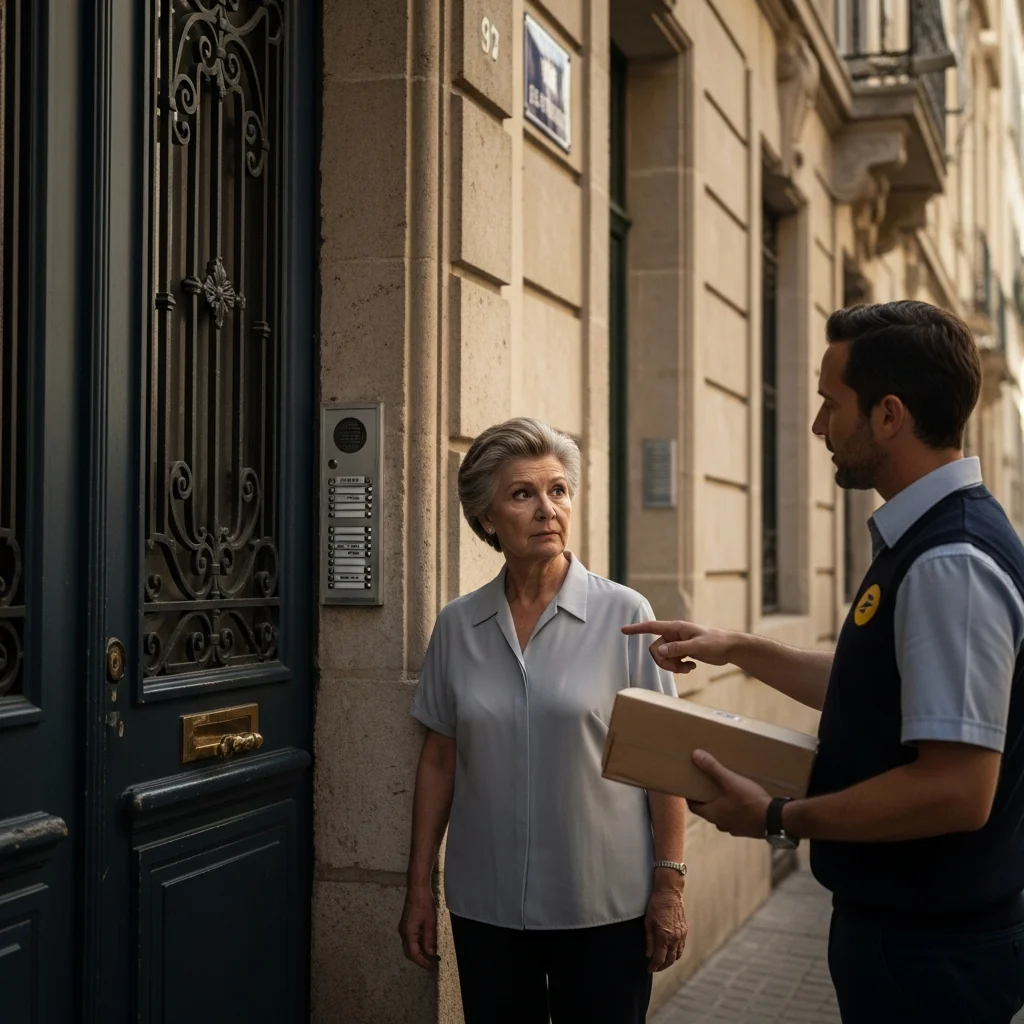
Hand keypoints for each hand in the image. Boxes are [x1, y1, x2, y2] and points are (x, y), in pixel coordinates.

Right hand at [398, 884, 438, 970]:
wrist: (417, 890)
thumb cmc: (424, 904)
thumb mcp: (430, 922)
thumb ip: (430, 939)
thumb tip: (430, 954)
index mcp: (408, 934)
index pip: (414, 955)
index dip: (423, 962)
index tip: (432, 967)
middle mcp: (403, 933)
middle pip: (409, 953)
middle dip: (420, 960)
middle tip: (431, 964)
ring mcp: (403, 929)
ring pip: (409, 947)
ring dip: (419, 953)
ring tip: (430, 956)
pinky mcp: (405, 924)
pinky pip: (410, 940)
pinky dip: (417, 945)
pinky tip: (426, 944)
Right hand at [621, 619, 735, 674]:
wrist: (729, 648)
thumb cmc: (716, 642)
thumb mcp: (697, 646)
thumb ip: (678, 649)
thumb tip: (659, 651)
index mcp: (676, 628)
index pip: (652, 627)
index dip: (637, 629)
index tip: (623, 630)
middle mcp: (674, 635)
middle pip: (656, 649)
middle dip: (664, 662)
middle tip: (677, 668)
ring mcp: (678, 644)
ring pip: (664, 657)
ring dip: (673, 666)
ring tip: (687, 668)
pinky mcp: (683, 652)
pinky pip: (672, 661)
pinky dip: (679, 667)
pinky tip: (692, 666)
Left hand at [645, 876, 687, 971]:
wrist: (669, 893)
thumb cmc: (656, 905)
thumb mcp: (648, 922)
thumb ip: (649, 940)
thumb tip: (649, 954)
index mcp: (664, 936)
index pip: (659, 958)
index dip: (654, 966)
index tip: (649, 969)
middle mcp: (675, 938)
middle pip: (670, 960)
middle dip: (662, 966)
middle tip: (654, 967)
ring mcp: (681, 935)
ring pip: (677, 955)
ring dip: (669, 961)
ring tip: (662, 961)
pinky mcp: (685, 931)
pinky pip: (681, 947)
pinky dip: (675, 953)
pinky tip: (669, 951)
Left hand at [687, 749, 771, 838]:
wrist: (775, 821)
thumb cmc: (749, 801)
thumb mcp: (729, 780)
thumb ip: (712, 768)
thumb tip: (695, 755)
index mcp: (712, 814)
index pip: (694, 806)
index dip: (691, 796)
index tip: (690, 786)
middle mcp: (721, 824)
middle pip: (708, 810)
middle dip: (708, 798)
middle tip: (708, 785)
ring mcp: (735, 828)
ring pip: (723, 815)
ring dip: (723, 805)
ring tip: (727, 791)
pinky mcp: (748, 829)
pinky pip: (737, 818)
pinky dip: (736, 810)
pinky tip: (744, 801)